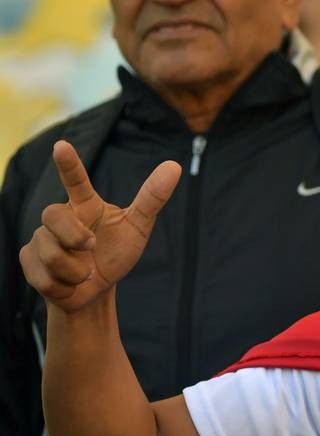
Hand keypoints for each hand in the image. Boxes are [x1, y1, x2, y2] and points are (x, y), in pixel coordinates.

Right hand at [19, 141, 180, 312]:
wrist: (96, 290)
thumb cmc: (116, 253)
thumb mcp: (138, 228)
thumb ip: (152, 198)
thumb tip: (174, 165)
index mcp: (85, 205)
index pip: (75, 181)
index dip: (69, 164)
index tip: (62, 146)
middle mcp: (59, 217)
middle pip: (52, 216)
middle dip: (74, 237)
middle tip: (92, 247)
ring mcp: (40, 238)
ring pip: (51, 255)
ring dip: (76, 273)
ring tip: (84, 273)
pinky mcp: (29, 261)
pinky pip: (44, 278)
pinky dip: (64, 287)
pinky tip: (68, 284)